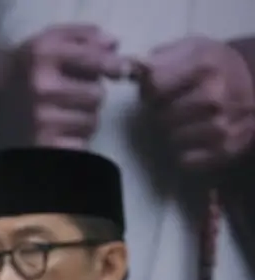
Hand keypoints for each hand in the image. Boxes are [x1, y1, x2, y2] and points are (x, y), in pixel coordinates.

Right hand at [14, 24, 124, 147]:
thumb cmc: (28, 68)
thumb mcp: (50, 41)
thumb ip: (84, 37)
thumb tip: (114, 47)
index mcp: (43, 56)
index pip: (92, 60)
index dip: (113, 66)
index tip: (121, 71)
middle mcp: (41, 87)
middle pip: (97, 95)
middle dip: (90, 95)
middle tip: (72, 96)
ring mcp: (41, 119)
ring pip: (91, 121)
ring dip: (84, 119)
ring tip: (63, 114)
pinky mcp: (42, 146)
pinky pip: (80, 145)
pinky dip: (76, 141)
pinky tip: (59, 134)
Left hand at [138, 36, 254, 170]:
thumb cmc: (214, 66)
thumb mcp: (190, 49)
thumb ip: (156, 58)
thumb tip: (126, 66)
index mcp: (204, 66)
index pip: (154, 85)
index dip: (151, 89)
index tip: (160, 88)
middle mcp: (214, 97)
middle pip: (160, 115)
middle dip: (163, 110)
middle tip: (178, 104)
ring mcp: (220, 126)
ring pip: (171, 138)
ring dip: (175, 131)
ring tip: (190, 118)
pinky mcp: (224, 150)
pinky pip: (184, 159)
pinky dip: (185, 151)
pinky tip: (197, 136)